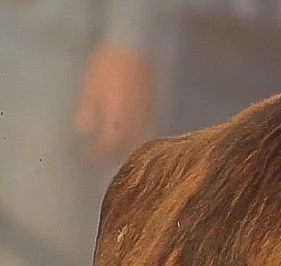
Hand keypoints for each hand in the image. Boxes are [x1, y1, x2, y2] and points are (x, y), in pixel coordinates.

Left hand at [74, 44, 156, 163]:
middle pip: (124, 148)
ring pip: (139, 141)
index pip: (106, 146)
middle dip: (113, 156)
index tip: (89, 159)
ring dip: (128, 149)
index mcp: (115, 118)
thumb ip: (87, 112)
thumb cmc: (106, 65)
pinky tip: (135, 138)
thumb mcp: (89, 87)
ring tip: (119, 152)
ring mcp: (147, 116)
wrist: (133, 48)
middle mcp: (133, 122)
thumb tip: (82, 133)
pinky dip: (141, 138)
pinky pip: (149, 130)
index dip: (97, 155)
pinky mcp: (155, 109)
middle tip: (103, 159)